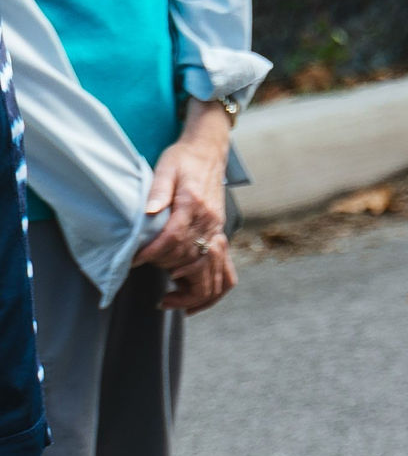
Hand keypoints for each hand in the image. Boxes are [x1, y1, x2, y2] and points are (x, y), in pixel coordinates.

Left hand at [140, 125, 234, 312]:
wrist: (209, 152)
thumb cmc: (182, 159)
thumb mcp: (165, 168)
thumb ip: (157, 190)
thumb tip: (148, 212)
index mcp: (194, 205)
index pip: (174, 238)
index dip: (153, 253)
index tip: (134, 262)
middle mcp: (210, 223)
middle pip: (192, 260)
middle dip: (167, 274)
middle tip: (146, 278)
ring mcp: (218, 232)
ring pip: (212, 273)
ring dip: (192, 292)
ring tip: (169, 302)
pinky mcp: (220, 238)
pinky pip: (226, 273)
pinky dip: (213, 292)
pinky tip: (194, 303)